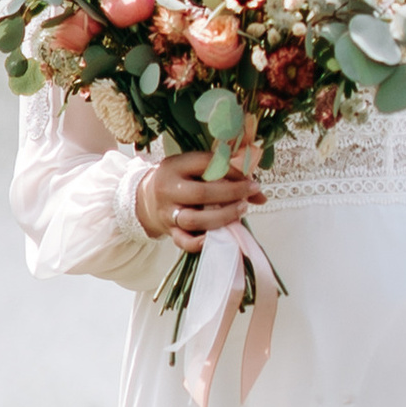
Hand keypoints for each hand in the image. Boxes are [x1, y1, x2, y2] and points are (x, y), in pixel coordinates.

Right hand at [134, 149, 266, 253]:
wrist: (145, 199)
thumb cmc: (179, 180)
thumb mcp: (194, 169)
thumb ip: (224, 175)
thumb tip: (260, 194)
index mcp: (175, 166)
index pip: (205, 164)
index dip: (231, 170)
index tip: (249, 176)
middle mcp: (168, 189)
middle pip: (201, 193)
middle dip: (231, 193)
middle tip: (251, 192)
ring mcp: (168, 213)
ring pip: (194, 219)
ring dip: (222, 217)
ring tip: (241, 210)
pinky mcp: (169, 232)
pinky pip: (184, 242)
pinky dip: (202, 242)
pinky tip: (220, 236)